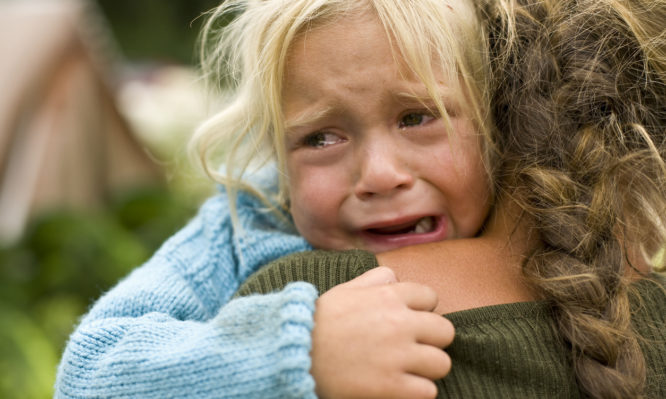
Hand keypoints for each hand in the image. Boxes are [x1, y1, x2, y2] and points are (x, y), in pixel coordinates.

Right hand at [311, 267, 453, 398]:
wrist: (294, 355)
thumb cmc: (319, 322)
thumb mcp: (345, 290)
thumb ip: (374, 279)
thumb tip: (395, 277)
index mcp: (389, 296)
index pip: (431, 298)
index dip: (421, 311)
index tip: (408, 322)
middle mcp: (399, 323)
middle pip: (445, 331)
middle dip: (431, 340)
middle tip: (413, 348)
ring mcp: (397, 356)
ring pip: (441, 363)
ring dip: (427, 368)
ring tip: (407, 370)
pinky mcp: (392, 387)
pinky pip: (429, 391)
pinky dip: (417, 392)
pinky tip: (400, 387)